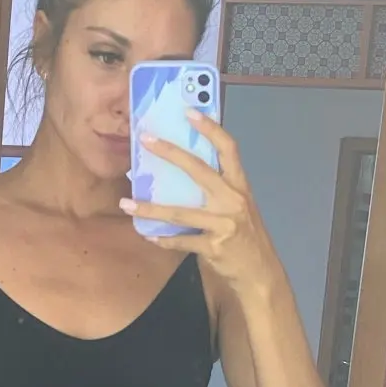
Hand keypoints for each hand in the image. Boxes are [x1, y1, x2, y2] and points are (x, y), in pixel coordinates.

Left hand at [122, 112, 279, 294]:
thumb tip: (180, 175)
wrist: (260, 274)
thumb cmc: (246, 237)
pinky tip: (148, 235)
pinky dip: (163, 239)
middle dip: (170, 152)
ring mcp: (224, 224)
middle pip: (199, 170)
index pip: (228, 149)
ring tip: (125, 203)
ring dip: (149, 209)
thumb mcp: (239, 208)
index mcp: (240, 186)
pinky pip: (181, 241)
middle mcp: (233, 200)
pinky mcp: (214, 247)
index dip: (210, 128)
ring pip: (179, 212)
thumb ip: (217, 191)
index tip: (189, 112)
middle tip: (146, 139)